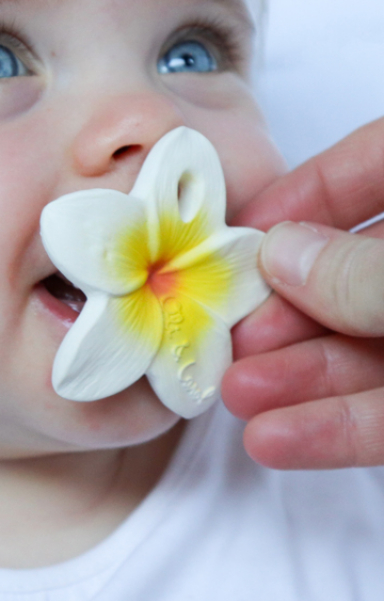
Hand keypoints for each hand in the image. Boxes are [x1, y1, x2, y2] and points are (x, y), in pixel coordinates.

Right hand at [222, 118, 383, 468]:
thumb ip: (366, 274)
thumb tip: (284, 258)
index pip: (377, 162)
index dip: (306, 193)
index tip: (243, 236)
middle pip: (355, 268)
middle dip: (286, 306)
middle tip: (230, 331)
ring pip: (368, 346)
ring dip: (297, 377)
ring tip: (234, 395)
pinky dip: (341, 427)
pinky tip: (277, 439)